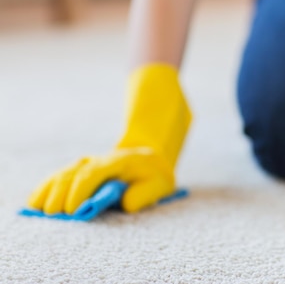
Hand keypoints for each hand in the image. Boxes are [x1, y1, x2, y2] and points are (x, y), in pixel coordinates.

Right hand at [27, 64, 191, 213]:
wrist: (147, 157)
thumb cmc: (154, 175)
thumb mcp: (160, 184)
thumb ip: (144, 194)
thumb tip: (123, 204)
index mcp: (116, 162)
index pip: (93, 173)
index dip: (80, 191)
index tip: (72, 210)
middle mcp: (96, 161)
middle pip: (71, 174)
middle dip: (60, 195)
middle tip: (55, 216)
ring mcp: (84, 164)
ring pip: (60, 175)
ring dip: (48, 193)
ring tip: (39, 212)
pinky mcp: (76, 171)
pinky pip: (56, 178)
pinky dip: (44, 189)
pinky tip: (34, 203)